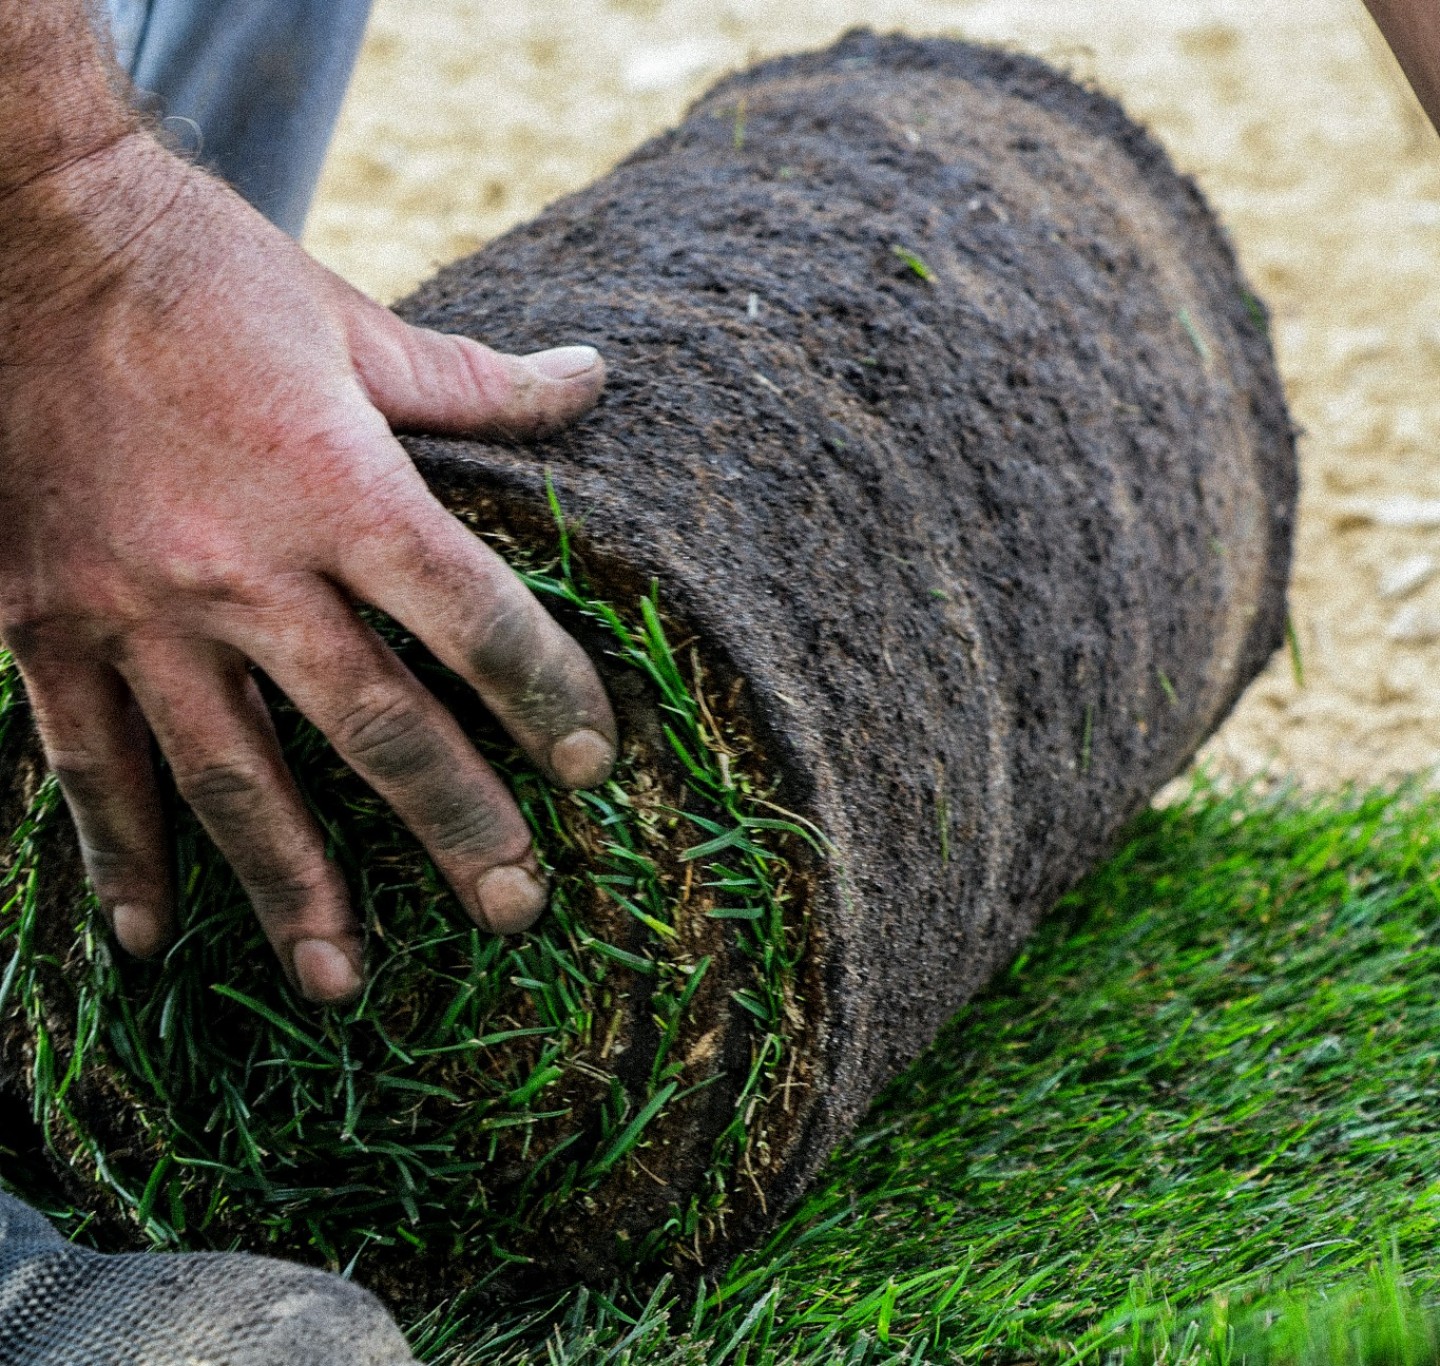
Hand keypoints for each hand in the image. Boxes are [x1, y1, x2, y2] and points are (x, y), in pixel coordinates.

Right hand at [0, 134, 616, 1002]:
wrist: (11, 229)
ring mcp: (134, 608)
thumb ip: (477, 381)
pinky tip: (144, 938)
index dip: (546, 695)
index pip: (475, 619)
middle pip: (376, 726)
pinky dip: (116, 854)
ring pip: (233, 778)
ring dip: (292, 888)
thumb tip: (594, 376)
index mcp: (339, 486)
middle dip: (453, 824)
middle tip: (512, 907)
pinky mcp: (40, 622)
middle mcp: (243, 566)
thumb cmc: (198, 271)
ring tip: (343, 983)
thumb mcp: (352, 320)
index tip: (593, 763)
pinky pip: (85, 763)